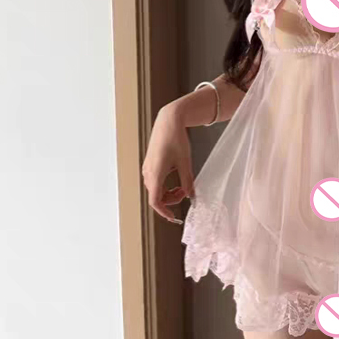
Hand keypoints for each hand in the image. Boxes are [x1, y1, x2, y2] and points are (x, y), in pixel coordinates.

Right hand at [141, 106, 194, 222]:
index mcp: (156, 174)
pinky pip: (155, 181)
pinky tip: (176, 176)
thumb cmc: (177, 140)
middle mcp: (148, 172)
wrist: (168, 121)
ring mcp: (147, 168)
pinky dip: (164, 185)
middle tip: (185, 193)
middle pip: (156, 196)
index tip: (174, 217)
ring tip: (183, 185)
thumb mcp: (186, 162)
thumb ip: (188, 182)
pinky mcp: (149, 163)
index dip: (164, 212)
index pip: (155, 201)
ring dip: (168, 192)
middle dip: (170, 200)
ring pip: (155, 189)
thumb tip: (191, 196)